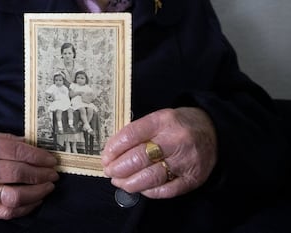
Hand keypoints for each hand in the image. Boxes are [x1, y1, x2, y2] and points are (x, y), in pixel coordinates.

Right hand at [0, 129, 58, 218]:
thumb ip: (11, 140)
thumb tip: (38, 148)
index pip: (18, 152)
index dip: (39, 157)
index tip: (52, 160)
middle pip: (19, 173)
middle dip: (42, 174)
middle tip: (53, 173)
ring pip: (15, 196)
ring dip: (38, 192)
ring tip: (48, 186)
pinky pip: (8, 212)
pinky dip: (26, 207)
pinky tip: (36, 199)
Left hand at [101, 107, 216, 197]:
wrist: (213, 131)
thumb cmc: (179, 125)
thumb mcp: (159, 119)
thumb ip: (138, 133)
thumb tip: (113, 152)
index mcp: (163, 121)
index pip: (131, 135)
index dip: (114, 148)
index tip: (105, 156)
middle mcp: (175, 140)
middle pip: (138, 158)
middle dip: (118, 168)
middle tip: (109, 171)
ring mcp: (185, 161)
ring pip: (150, 177)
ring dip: (129, 183)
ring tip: (119, 182)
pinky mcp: (192, 178)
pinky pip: (166, 190)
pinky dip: (149, 191)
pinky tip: (140, 188)